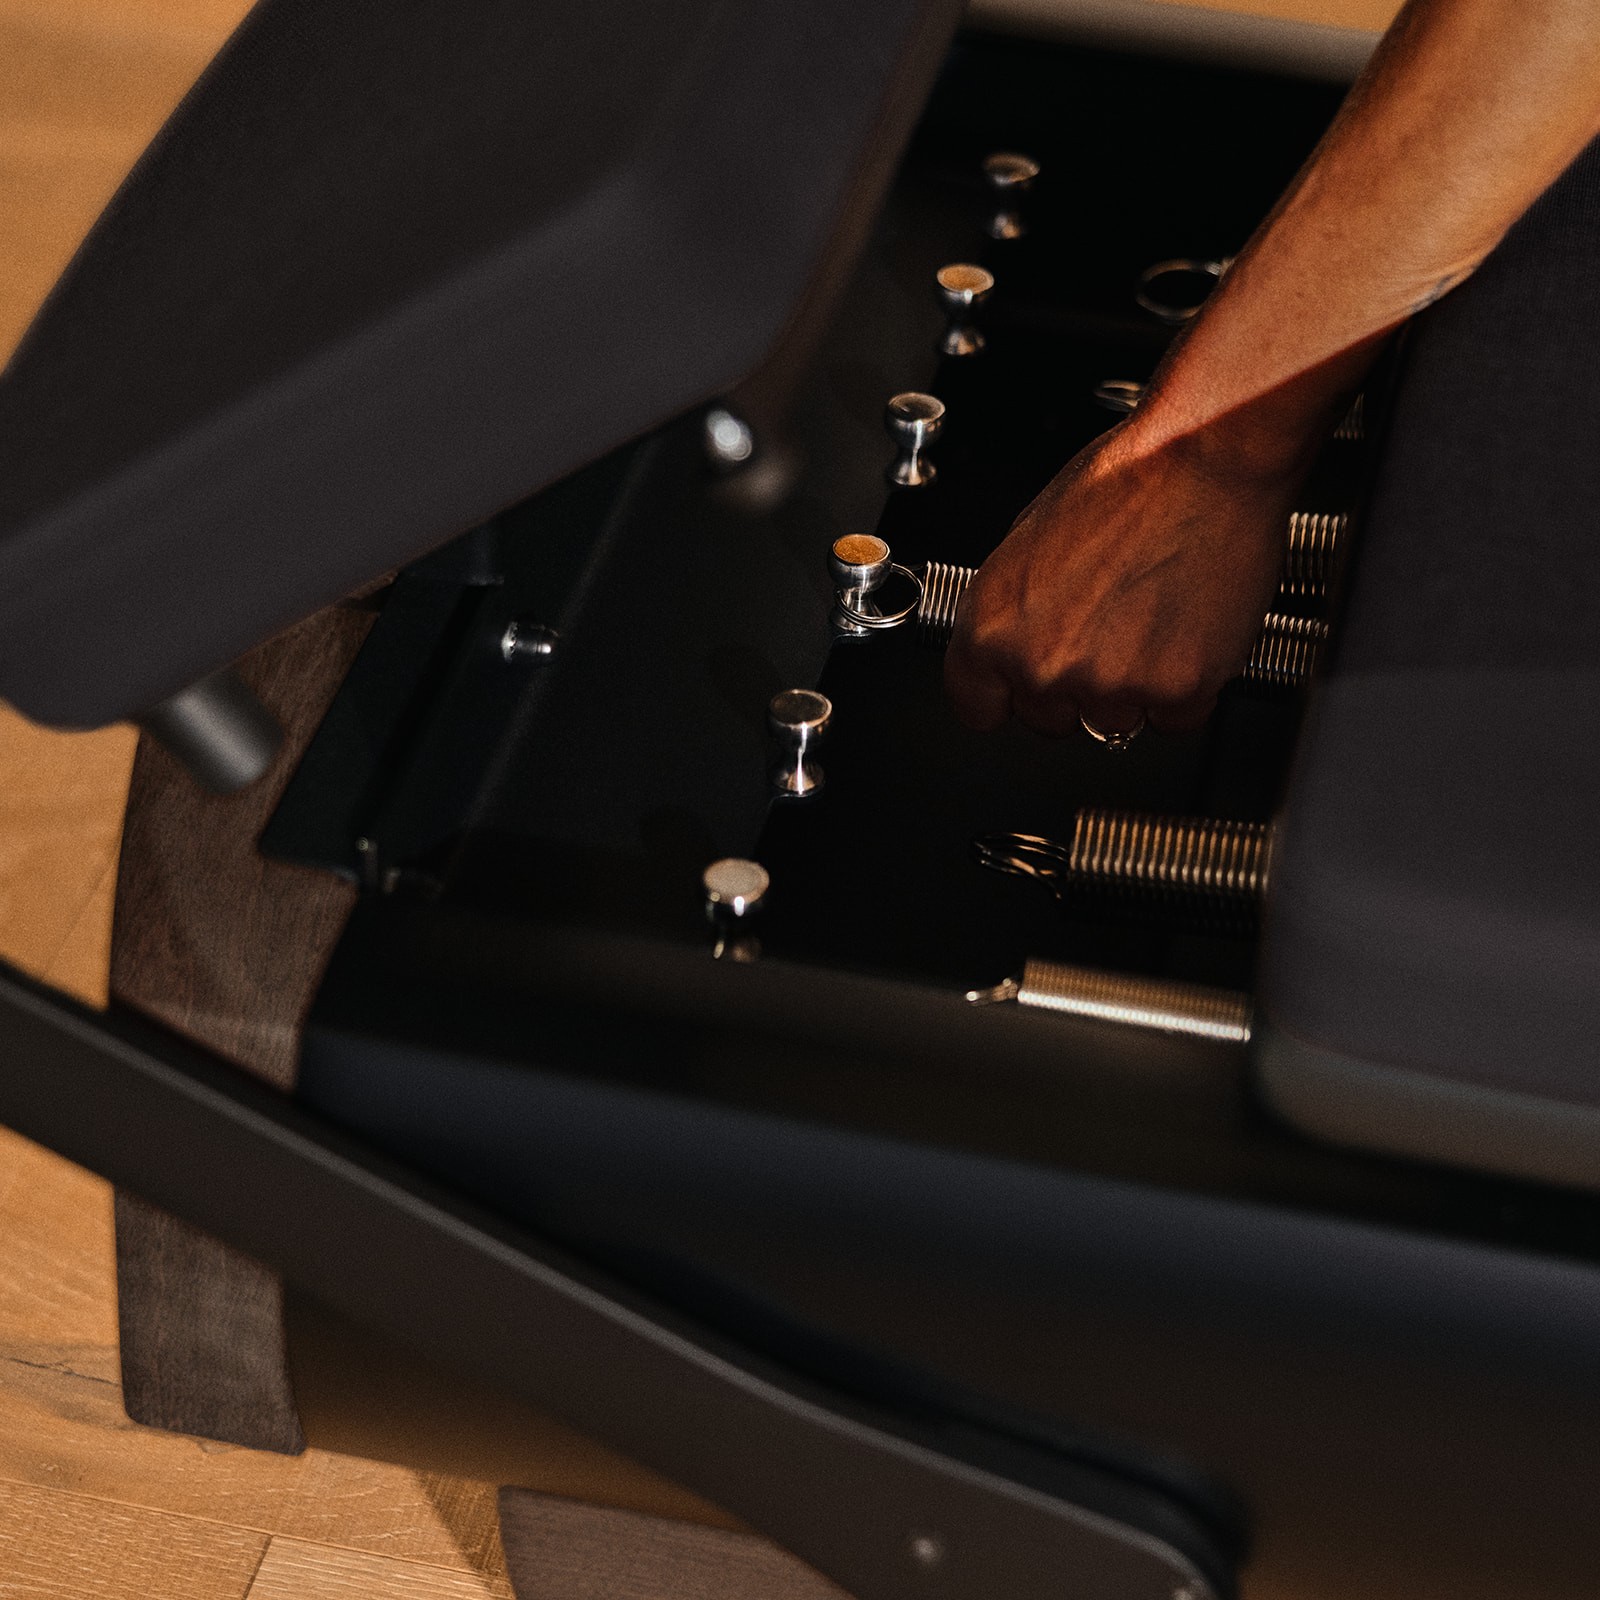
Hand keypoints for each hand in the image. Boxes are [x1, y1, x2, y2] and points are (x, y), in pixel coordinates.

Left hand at [943, 420, 1299, 736]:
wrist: (1203, 458)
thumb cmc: (1124, 482)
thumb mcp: (1026, 542)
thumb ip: (1012, 610)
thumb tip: (1015, 643)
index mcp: (991, 628)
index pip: (976, 706)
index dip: (1005, 694)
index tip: (1021, 686)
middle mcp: (1042, 665)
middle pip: (1048, 720)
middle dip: (1074, 687)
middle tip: (1105, 630)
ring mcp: (1109, 684)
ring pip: (1113, 722)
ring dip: (1131, 689)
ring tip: (1149, 617)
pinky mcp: (1176, 690)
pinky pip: (1173, 718)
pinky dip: (1184, 688)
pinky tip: (1183, 631)